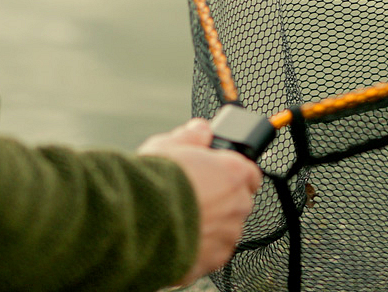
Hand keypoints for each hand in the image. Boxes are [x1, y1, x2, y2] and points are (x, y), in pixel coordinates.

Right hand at [138, 119, 261, 283]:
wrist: (137, 222)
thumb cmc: (155, 181)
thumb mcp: (169, 144)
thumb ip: (191, 135)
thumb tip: (200, 129)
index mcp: (234, 173)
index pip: (250, 174)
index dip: (234, 174)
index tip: (220, 177)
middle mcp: (238, 204)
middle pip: (238, 202)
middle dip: (220, 201)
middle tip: (193, 198)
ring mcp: (228, 234)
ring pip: (226, 229)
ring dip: (211, 225)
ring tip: (181, 220)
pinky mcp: (214, 260)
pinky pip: (213, 252)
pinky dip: (200, 247)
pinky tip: (179, 238)